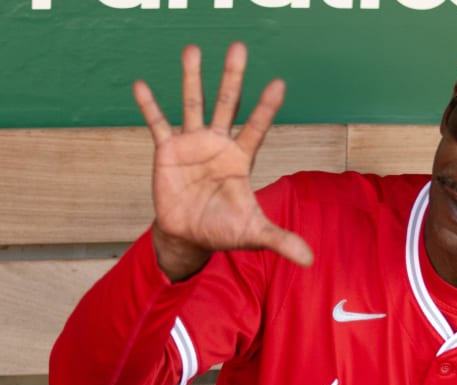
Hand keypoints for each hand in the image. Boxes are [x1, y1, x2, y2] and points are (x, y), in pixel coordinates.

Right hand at [133, 42, 313, 280]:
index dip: (266, 107)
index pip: (257, 127)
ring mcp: (192, 144)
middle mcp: (219, 144)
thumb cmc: (224, 230)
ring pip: (193, 105)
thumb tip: (310, 260)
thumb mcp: (253, 233)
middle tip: (239, 47)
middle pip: (227, 104)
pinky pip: (157, 125)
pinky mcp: (167, 151)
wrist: (189, 235)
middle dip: (232, 77)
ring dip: (192, 79)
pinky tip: (141, 85)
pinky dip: (149, 106)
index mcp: (241, 158)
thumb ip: (281, 240)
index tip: (279, 83)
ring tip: (192, 49)